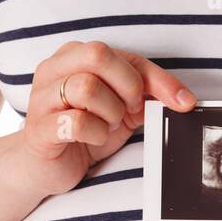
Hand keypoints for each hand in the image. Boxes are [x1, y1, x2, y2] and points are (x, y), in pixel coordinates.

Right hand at [20, 40, 193, 195]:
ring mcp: (42, 99)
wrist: (45, 166)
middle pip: (98, 55)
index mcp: (73, 56)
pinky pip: (75, 121)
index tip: (180, 101)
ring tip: (106, 126)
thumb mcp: (121, 106)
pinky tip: (93, 138)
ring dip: (110, 113)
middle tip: (129, 111)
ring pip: (86, 87)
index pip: (124, 54)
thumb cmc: (82, 130)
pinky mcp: (39, 129)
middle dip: (127, 87)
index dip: (157, 78)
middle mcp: (53, 70)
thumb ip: (145, 93)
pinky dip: (95, 133)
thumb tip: (182, 98)